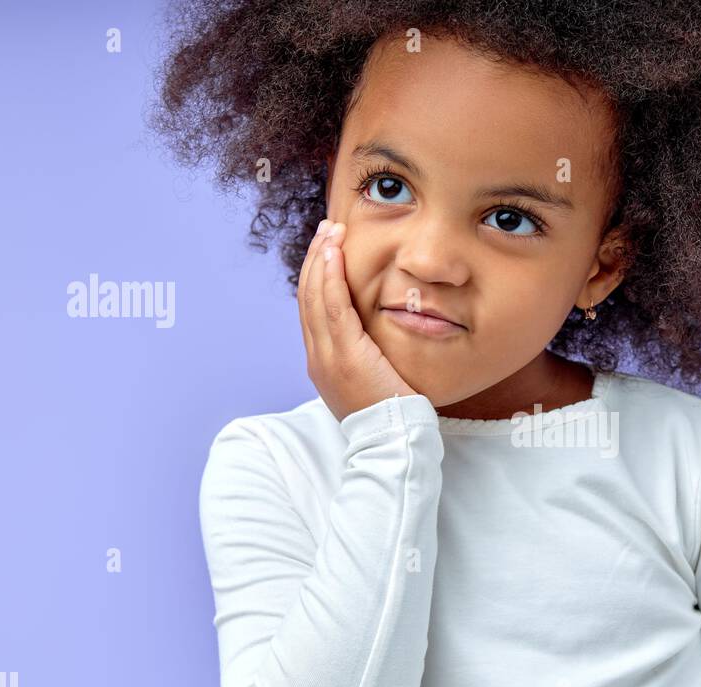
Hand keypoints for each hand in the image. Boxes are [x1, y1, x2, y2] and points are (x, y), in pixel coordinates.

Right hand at [298, 219, 417, 420]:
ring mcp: (326, 357)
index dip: (316, 278)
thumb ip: (370, 359)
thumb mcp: (375, 382)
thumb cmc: (393, 417)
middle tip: (327, 230)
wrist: (392, 442)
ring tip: (330, 231)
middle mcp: (317, 358)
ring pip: (314, 297)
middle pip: (307, 298)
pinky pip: (331, 307)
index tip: (327, 251)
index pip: (313, 311)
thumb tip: (379, 341)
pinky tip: (333, 253)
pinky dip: (329, 277)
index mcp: (323, 364)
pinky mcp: (344, 355)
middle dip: (315, 260)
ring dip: (321, 260)